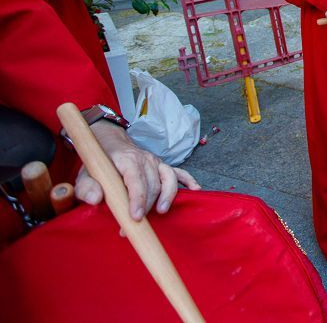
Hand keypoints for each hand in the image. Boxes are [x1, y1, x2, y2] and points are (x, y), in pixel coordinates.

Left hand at [75, 121, 200, 219]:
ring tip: (162, 211)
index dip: (137, 198)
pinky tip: (196, 189)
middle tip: (134, 228)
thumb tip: (96, 199)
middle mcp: (144, 159)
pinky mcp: (161, 166)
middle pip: (152, 183)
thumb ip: (87, 188)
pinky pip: (178, 172)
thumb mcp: (85, 174)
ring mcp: (155, 162)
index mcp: (125, 159)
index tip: (135, 217)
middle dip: (146, 207)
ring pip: (167, 179)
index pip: (135, 179)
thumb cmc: (98, 164)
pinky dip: (188, 180)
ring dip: (167, 196)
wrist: (110, 143)